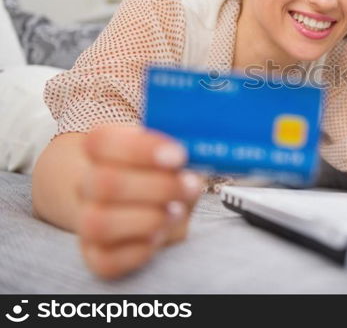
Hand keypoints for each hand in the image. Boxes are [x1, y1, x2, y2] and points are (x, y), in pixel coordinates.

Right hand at [76, 124, 202, 278]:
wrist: (143, 203)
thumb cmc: (164, 174)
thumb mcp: (174, 156)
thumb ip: (182, 152)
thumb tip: (203, 152)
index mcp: (102, 151)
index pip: (101, 141)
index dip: (140, 149)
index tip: (178, 156)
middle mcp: (88, 185)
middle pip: (104, 183)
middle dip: (158, 186)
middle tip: (190, 187)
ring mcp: (87, 222)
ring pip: (98, 224)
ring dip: (148, 219)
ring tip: (177, 212)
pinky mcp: (97, 255)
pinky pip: (106, 261)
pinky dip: (140, 251)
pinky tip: (162, 236)